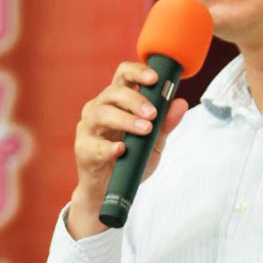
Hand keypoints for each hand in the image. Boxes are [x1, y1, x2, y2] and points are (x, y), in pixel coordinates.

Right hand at [68, 61, 187, 237]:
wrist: (111, 191)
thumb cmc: (130, 159)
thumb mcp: (154, 142)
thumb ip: (165, 124)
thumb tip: (180, 103)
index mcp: (116, 101)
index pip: (123, 75)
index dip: (137, 72)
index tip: (154, 78)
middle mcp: (99, 109)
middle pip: (113, 92)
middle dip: (135, 100)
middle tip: (152, 114)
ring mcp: (87, 128)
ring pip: (101, 113)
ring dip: (125, 120)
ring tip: (144, 130)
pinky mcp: (82, 149)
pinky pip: (92, 144)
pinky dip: (108, 147)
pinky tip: (121, 150)